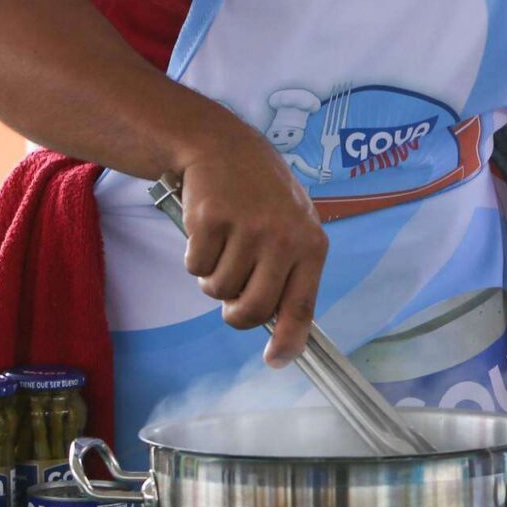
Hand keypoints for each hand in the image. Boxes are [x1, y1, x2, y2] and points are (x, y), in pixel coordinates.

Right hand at [173, 115, 328, 367]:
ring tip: (222, 248)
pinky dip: (195, 258)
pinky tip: (207, 231)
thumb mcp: (292, 226)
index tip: (274, 360)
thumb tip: (281, 330)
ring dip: (213, 280)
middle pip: (252, 309)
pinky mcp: (211, 221)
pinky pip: (196, 267)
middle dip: (235, 313)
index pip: (301, 306)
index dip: (288, 340)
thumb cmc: (261, 195)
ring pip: (219, 290)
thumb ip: (290, 272)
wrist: (224, 146)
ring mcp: (247, 229)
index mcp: (311, 244)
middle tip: (229, 297)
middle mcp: (284, 239)